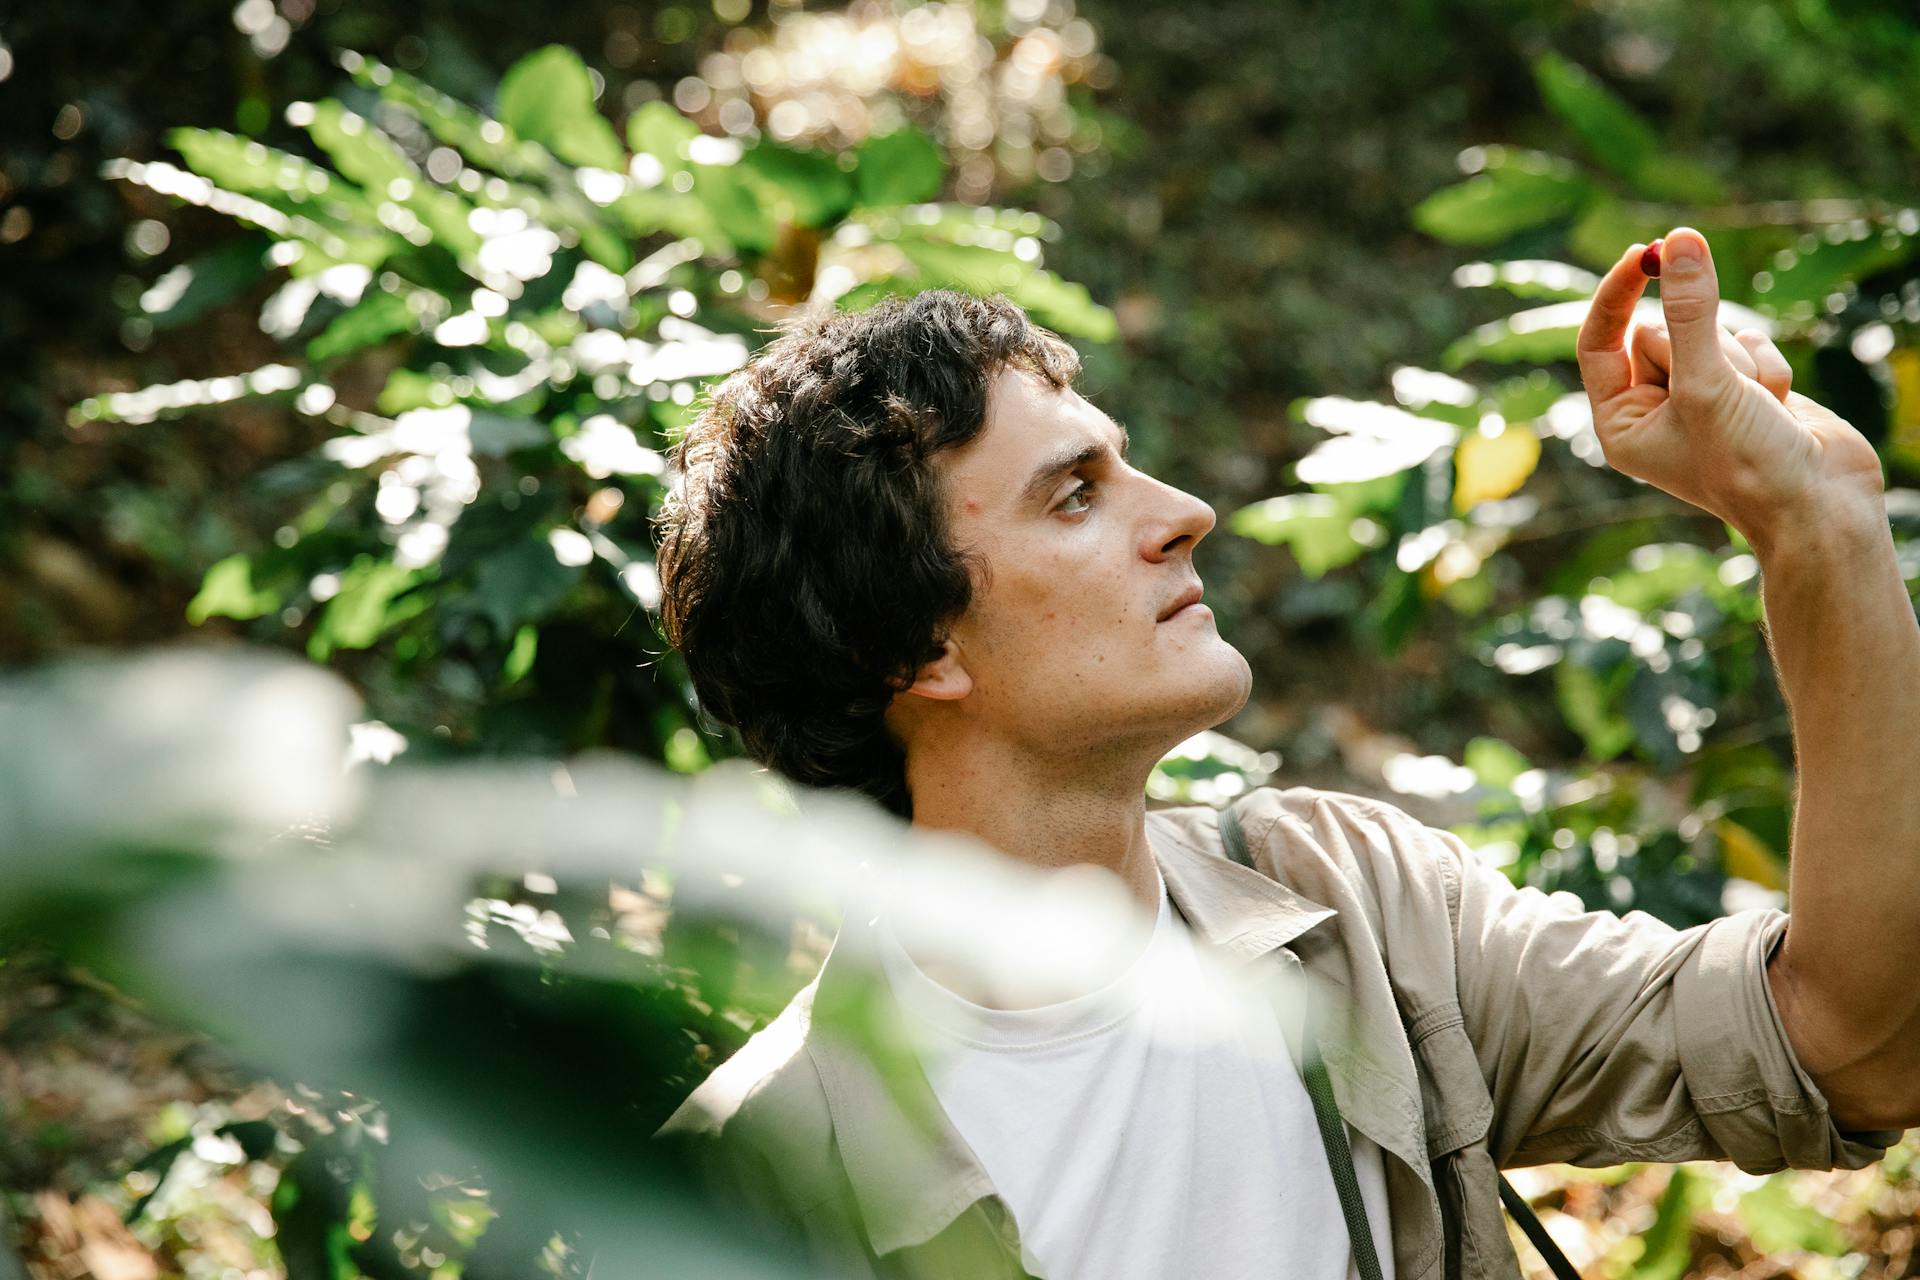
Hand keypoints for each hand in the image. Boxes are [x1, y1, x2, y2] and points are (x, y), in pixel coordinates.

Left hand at [1575, 227, 1884, 544]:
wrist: (1821, 503)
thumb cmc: (1749, 463)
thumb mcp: (1708, 384)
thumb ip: (1692, 312)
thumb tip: (1678, 241)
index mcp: (1619, 422)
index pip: (1599, 341)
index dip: (1618, 295)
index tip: (1644, 252)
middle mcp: (1653, 409)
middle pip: (1660, 331)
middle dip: (1700, 348)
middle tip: (1721, 389)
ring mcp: (1699, 397)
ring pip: (1710, 334)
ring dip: (1739, 363)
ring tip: (1752, 408)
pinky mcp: (1744, 387)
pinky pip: (1749, 343)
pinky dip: (1768, 369)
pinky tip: (1777, 407)